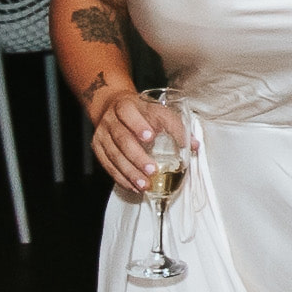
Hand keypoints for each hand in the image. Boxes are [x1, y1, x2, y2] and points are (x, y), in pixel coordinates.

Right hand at [85, 81, 187, 198]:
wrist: (111, 106)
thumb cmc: (139, 111)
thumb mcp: (155, 110)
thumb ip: (174, 126)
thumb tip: (193, 145)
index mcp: (126, 106)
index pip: (129, 113)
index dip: (138, 125)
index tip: (150, 136)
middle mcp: (112, 119)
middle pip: (122, 138)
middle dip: (137, 156)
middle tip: (152, 170)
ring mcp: (103, 134)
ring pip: (114, 154)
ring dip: (130, 172)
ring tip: (145, 184)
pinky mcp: (97, 147)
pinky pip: (108, 165)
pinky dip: (121, 177)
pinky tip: (133, 186)